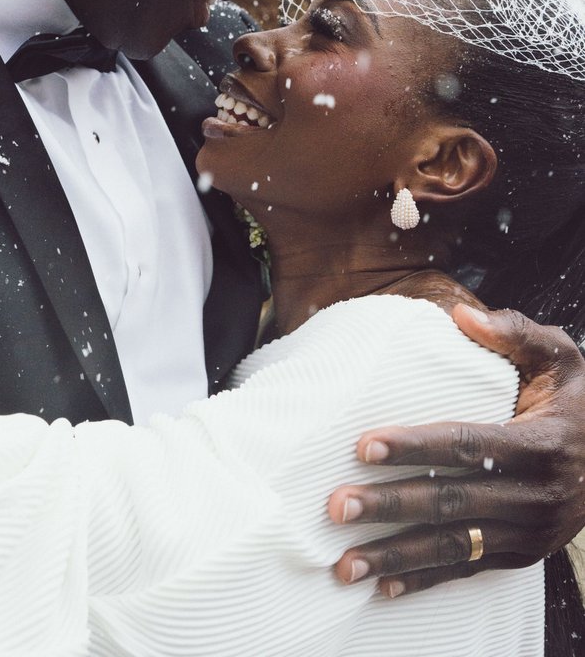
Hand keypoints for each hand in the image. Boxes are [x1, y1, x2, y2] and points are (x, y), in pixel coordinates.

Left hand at [328, 305, 584, 596]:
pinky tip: (383, 586)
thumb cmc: (579, 400)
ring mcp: (530, 531)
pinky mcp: (522, 554)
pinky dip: (425, 580)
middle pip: (451, 501)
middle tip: (337, 505)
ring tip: (343, 563)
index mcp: (540, 444)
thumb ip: (516, 332)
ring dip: (396, 556)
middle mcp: (536, 494)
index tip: (364, 445)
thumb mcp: (562, 359)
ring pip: (454, 546)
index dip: (414, 446)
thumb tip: (462, 313)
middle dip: (390, 506)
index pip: (467, 444)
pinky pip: (469, 569)